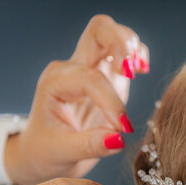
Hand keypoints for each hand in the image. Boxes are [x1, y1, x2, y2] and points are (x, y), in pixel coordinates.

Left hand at [6, 14, 149, 184]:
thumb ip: (90, 146)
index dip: (112, 102)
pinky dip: (137, 54)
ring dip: (131, 46)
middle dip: (121, 44)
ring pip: (112, 33)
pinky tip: (142, 70)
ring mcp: (90, 68)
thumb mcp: (63, 153)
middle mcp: (72, 68)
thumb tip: (120, 139)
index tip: (124, 130)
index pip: (91, 79)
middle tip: (133, 72)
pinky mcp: (108, 77)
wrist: (43, 153)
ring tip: (140, 70)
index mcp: (56, 82)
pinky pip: (125, 51)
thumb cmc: (46, 152)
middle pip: (99, 30)